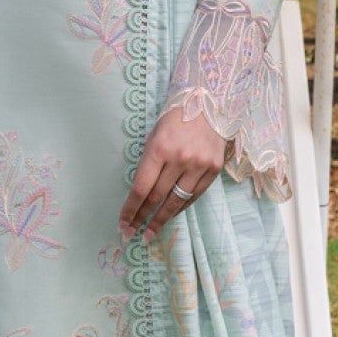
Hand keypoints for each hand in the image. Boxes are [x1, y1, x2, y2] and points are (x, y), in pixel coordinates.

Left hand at [119, 108, 226, 242]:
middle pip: (157, 198)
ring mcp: (199, 165)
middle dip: (143, 218)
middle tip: (133, 233)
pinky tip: (171, 215)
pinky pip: (194, 195)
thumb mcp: (153, 138)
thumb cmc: (173, 121)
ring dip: (162, 219)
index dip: (131, 209)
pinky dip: (181, 207)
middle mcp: (180, 159)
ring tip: (150, 233)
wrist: (207, 103)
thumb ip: (148, 165)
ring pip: (177, 201)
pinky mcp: (214, 169)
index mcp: (159, 149)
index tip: (123, 223)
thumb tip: (140, 196)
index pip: (141, 188)